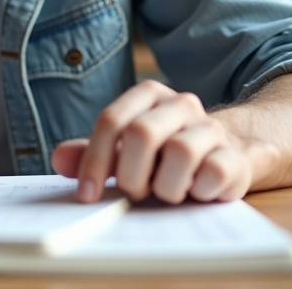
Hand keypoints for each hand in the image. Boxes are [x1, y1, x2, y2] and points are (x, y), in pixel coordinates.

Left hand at [51, 80, 253, 204]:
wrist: (222, 157)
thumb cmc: (162, 156)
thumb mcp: (124, 152)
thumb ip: (90, 154)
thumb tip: (58, 160)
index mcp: (148, 96)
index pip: (111, 121)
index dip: (94, 161)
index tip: (86, 195)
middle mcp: (180, 104)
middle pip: (142, 133)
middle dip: (130, 174)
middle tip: (132, 193)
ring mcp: (210, 127)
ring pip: (180, 152)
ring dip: (165, 186)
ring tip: (166, 193)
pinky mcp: (233, 155)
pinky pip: (212, 173)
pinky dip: (197, 191)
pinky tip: (194, 192)